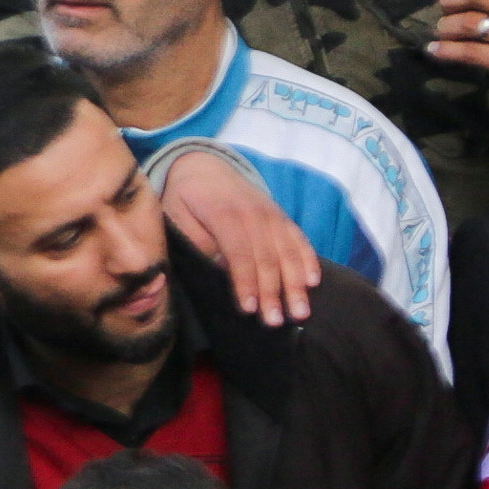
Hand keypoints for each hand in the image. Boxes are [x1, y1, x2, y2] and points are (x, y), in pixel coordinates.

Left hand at [149, 139, 326, 323]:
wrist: (204, 167)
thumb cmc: (185, 199)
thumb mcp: (176, 216)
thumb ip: (196, 242)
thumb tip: (218, 270)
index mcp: (222, 212)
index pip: (238, 251)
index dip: (245, 281)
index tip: (249, 309)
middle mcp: (252, 212)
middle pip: (266, 256)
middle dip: (272, 291)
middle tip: (274, 322)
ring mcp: (271, 213)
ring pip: (287, 251)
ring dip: (295, 284)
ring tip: (300, 312)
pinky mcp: (282, 217)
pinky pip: (299, 239)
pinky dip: (308, 260)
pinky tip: (313, 282)